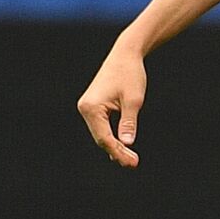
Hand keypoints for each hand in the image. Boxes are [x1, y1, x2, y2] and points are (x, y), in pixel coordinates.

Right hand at [78, 46, 147, 167]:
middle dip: (117, 151)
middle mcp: (85, 109)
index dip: (118, 152)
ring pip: (101, 133)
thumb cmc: (131, 74)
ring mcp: (87, 107)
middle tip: (134, 163)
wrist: (125, 54)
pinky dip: (111, 136)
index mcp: (91, 108)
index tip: (132, 162)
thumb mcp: (134, 99)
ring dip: (114, 145)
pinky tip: (121, 147)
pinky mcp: (93, 106)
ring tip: (130, 159)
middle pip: (101, 138)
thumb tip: (127, 144)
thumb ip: (129, 122)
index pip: (104, 138)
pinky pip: (101, 126)